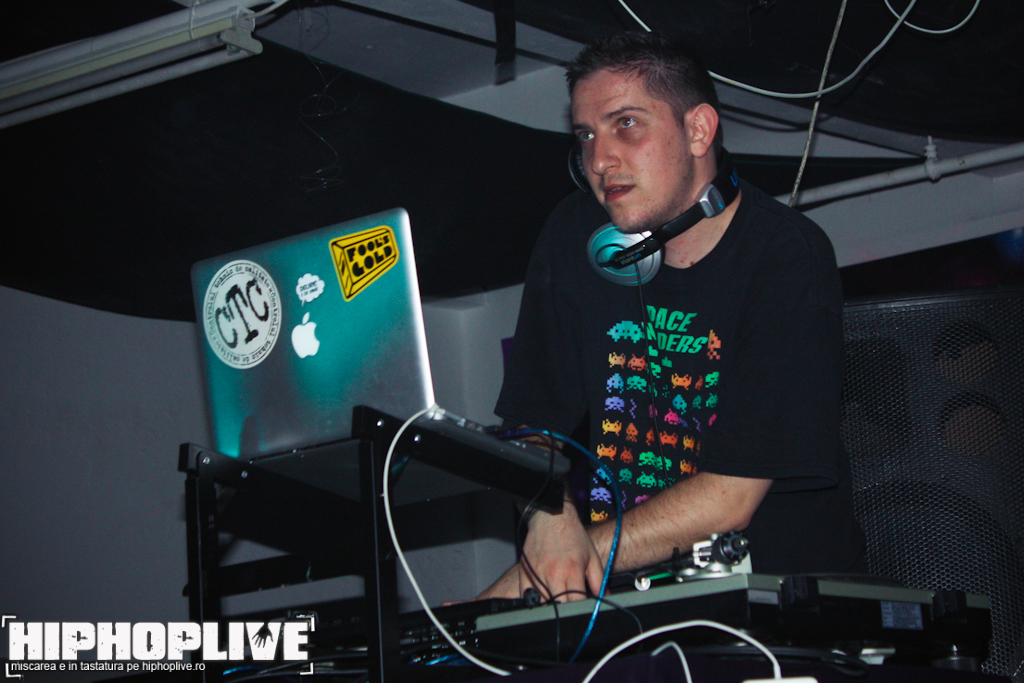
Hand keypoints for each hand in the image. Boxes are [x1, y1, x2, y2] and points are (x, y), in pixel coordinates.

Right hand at [474, 499, 603, 602]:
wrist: (552, 517)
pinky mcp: (525, 573)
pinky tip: (541, 598)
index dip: (581, 610)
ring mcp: (537, 574)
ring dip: (550, 606)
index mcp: (572, 571)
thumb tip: (604, 599)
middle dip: (566, 610)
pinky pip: (526, 595)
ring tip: (557, 602)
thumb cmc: (573, 536)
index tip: (583, 611)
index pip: (576, 603)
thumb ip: (599, 581)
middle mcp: (553, 574)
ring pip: (542, 604)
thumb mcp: (592, 558)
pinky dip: (533, 600)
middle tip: (570, 608)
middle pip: (558, 607)